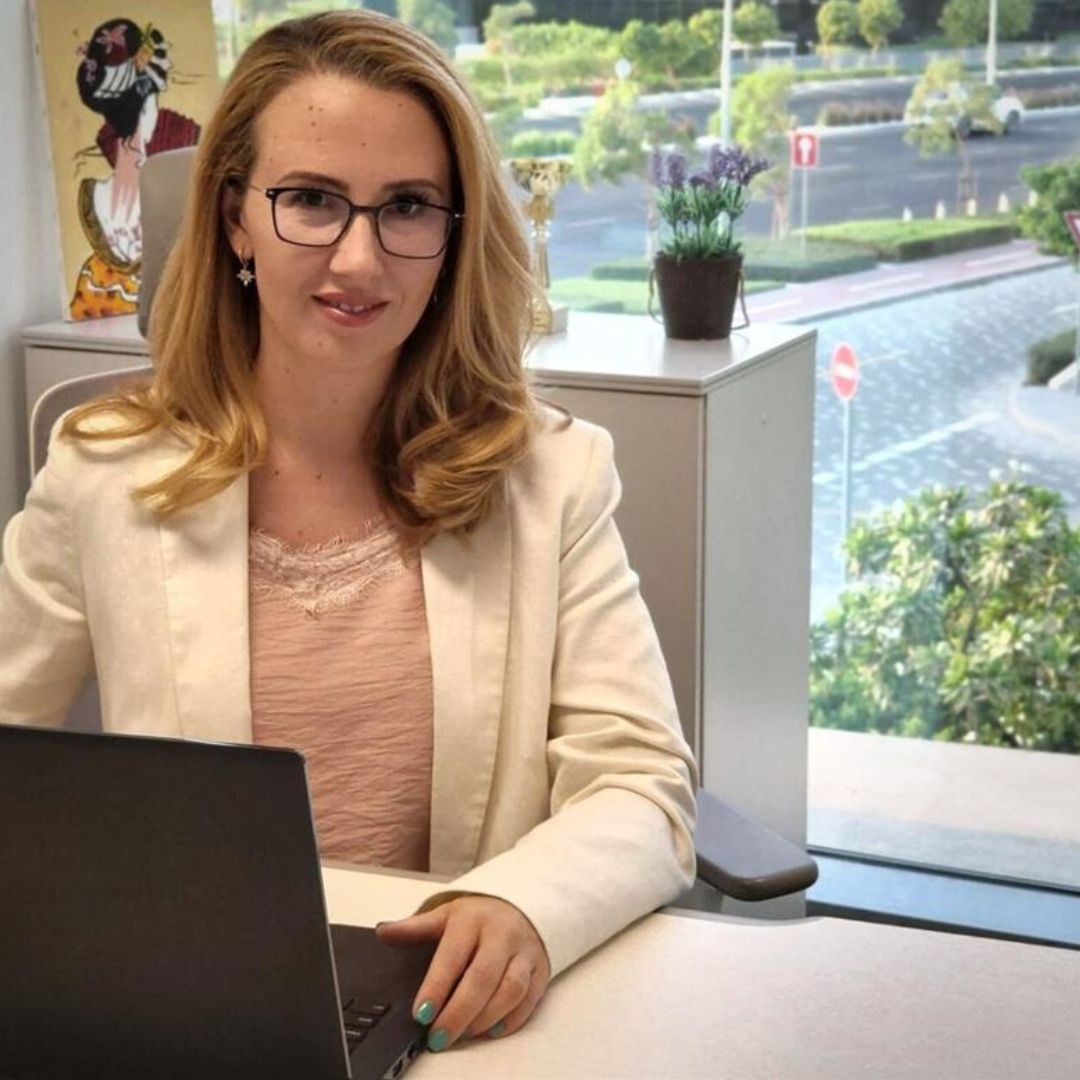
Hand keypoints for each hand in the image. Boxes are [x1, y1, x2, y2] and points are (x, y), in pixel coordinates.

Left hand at [375, 895, 550, 1051]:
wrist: (523, 905)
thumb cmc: (479, 916)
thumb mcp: (446, 915)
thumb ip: (415, 927)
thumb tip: (383, 932)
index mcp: (472, 919)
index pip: (452, 956)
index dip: (436, 987)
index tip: (420, 1014)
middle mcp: (501, 934)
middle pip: (482, 978)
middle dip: (458, 1013)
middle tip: (438, 1038)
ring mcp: (524, 952)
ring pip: (510, 990)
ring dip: (484, 1019)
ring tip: (462, 1034)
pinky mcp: (540, 969)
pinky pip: (529, 999)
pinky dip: (510, 1020)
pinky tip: (491, 1030)